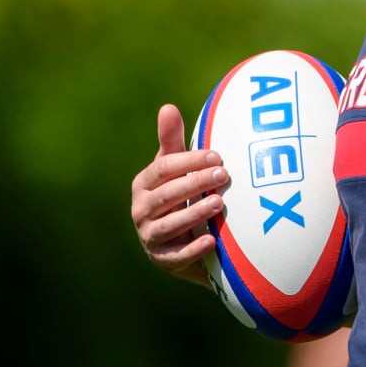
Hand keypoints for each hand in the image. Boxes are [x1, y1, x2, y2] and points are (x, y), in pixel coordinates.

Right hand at [130, 104, 227, 286]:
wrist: (176, 242)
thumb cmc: (176, 195)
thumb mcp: (174, 169)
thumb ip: (172, 141)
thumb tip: (168, 107)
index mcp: (143, 184)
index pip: (163, 169)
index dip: (188, 162)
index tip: (216, 156)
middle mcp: (141, 210)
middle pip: (167, 195)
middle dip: (195, 183)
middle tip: (224, 176)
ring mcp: (149, 236)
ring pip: (170, 225)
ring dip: (194, 213)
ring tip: (219, 204)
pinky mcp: (162, 259)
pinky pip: (176, 255)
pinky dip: (193, 250)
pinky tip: (212, 242)